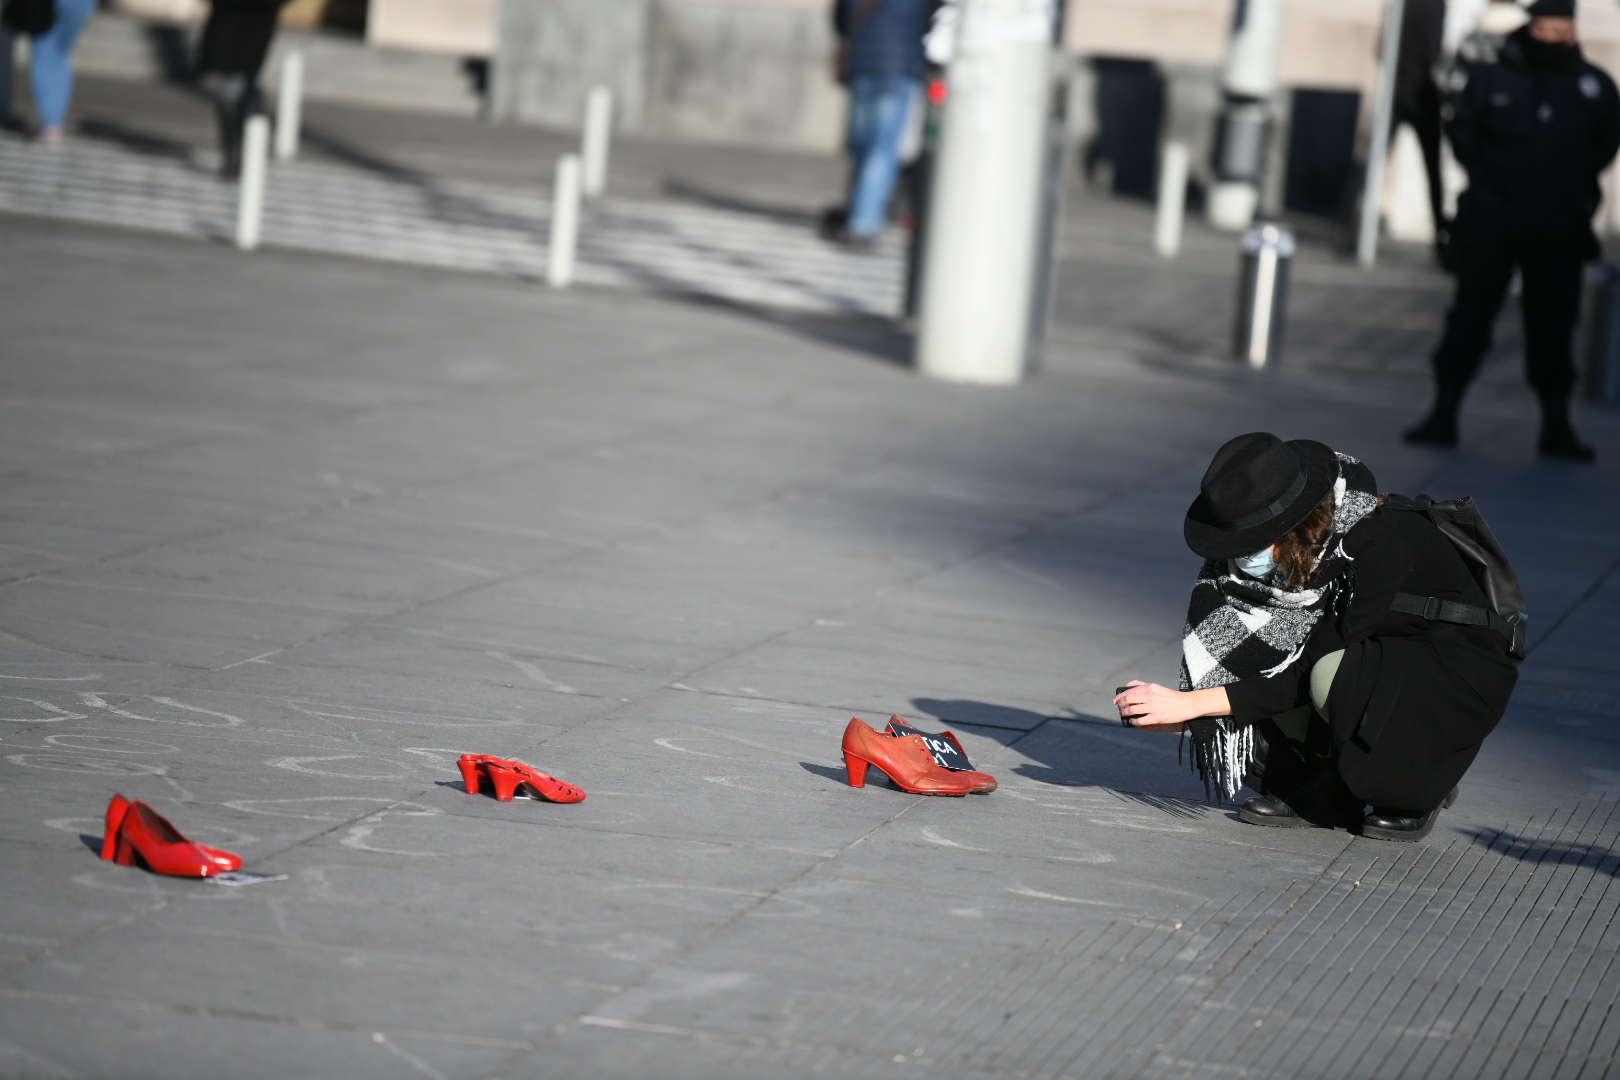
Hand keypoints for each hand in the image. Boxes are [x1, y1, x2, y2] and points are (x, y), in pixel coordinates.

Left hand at [1113, 681, 1229, 731]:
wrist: (1187, 704)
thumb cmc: (1171, 696)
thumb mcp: (1156, 687)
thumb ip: (1142, 686)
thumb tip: (1127, 686)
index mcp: (1150, 687)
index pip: (1129, 691)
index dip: (1120, 697)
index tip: (1115, 701)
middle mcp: (1150, 696)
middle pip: (1128, 700)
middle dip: (1120, 705)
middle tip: (1119, 709)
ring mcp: (1153, 707)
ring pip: (1132, 710)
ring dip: (1125, 713)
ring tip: (1124, 715)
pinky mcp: (1157, 717)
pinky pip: (1140, 720)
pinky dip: (1134, 722)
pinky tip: (1133, 722)